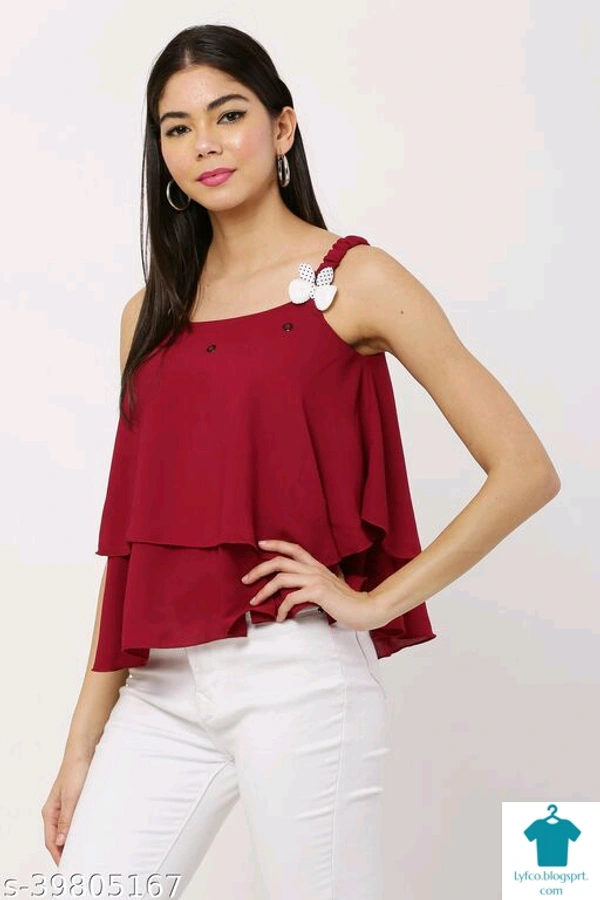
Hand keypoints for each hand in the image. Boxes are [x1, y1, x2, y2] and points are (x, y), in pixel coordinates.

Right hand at [41, 754, 91, 863]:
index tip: (68, 865)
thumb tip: (61, 841)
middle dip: (66, 850)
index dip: (58, 854)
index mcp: (50, 812)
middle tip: (78, 861)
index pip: (51, 840)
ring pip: (68, 828)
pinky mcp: (77, 800)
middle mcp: (56, 810)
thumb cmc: (76, 770)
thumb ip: (66, 819)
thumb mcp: (71, 797)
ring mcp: (66, 806)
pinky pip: (77, 819)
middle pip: (59, 837)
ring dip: (74, 839)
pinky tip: (90, 831)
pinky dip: (81, 827)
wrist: (84, 750)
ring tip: (85, 849)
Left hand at [242, 539, 385, 630]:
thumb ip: (314, 582)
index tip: (260, 544)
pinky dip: (280, 608)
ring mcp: (316, 579)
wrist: (364, 609)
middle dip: (258, 569)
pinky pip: (291, 598)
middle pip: (279, 561)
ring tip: (255, 601)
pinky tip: (279, 617)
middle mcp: (314, 569)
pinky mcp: (317, 592)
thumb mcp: (328, 586)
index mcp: (316, 565)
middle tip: (245, 580)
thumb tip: (296, 588)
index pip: (294, 548)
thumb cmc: (346, 601)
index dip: (276, 544)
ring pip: (281, 578)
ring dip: (264, 591)